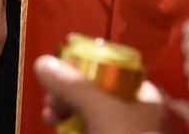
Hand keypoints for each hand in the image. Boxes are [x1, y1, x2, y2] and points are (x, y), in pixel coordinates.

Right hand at [33, 55, 170, 133]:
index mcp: (146, 101)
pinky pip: (83, 131)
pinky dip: (67, 128)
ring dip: (64, 110)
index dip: (88, 66)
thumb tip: (43, 62)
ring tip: (50, 114)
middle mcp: (135, 118)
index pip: (115, 71)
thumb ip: (72, 84)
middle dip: (69, 91)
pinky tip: (54, 126)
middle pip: (96, 92)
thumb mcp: (100, 111)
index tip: (63, 69)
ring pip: (86, 114)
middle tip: (52, 95)